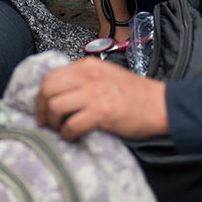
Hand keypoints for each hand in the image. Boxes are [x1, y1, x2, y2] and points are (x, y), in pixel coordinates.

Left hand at [35, 59, 167, 140]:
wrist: (161, 105)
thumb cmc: (135, 94)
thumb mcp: (105, 75)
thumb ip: (83, 79)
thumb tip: (58, 95)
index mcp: (87, 65)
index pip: (51, 77)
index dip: (40, 96)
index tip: (41, 110)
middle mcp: (88, 75)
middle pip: (48, 90)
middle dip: (41, 110)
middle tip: (46, 124)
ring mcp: (95, 93)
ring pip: (55, 106)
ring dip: (54, 123)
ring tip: (62, 130)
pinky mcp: (102, 113)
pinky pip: (71, 125)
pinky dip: (68, 134)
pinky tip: (75, 136)